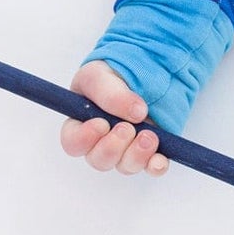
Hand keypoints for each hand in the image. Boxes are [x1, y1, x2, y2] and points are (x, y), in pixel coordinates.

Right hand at [59, 59, 168, 176]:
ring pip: (125, 165)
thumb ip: (110, 92)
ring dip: (136, 155)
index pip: (74, 143)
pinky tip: (159, 160)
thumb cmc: (111, 73)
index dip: (84, 139)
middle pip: (100, 160)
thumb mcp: (100, 74)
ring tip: (148, 136)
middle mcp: (101, 142)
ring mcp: (126, 149)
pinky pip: (151, 166)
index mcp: (81, 124)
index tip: (101, 124)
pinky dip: (156, 165)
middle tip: (126, 128)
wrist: (142, 67)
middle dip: (113, 147)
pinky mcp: (149, 150)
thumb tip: (136, 113)